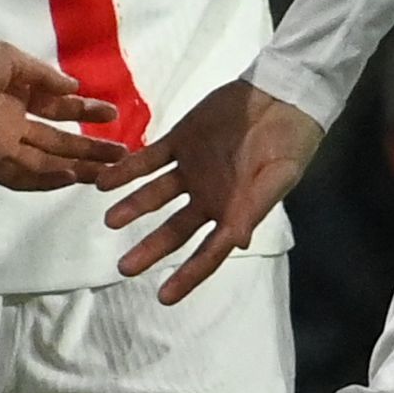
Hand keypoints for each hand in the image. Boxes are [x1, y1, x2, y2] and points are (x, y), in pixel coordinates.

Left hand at [0, 36, 133, 193]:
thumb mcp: (11, 60)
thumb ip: (44, 77)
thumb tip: (75, 89)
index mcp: (20, 96)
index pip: (61, 110)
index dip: (88, 113)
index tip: (114, 114)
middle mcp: (14, 124)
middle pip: (59, 142)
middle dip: (91, 148)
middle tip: (123, 154)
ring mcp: (1, 144)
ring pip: (45, 163)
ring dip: (75, 168)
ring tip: (106, 171)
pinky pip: (19, 177)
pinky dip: (43, 180)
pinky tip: (69, 178)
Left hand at [105, 78, 321, 301]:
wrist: (282, 95)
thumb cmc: (289, 142)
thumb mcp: (278, 178)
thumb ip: (253, 209)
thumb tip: (237, 244)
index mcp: (233, 211)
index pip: (208, 253)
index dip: (187, 277)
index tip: (163, 297)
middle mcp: (208, 196)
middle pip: (174, 231)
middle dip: (150, 250)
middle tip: (124, 268)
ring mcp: (191, 169)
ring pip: (155, 196)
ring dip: (132, 208)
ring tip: (109, 220)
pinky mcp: (180, 141)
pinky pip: (147, 160)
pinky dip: (126, 171)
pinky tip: (104, 182)